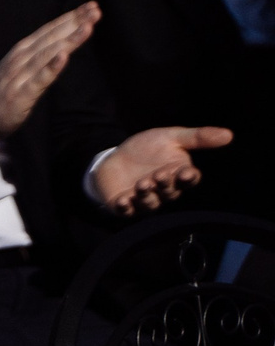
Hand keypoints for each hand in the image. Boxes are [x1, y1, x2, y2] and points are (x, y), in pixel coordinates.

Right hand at [0, 3, 98, 149]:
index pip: (50, 30)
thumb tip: (64, 41)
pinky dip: (51, 67)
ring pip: (48, 54)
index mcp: (23, 51)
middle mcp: (21, 59)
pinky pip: (39, 79)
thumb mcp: (21, 67)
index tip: (91, 6)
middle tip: (95, 10)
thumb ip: (39, 54)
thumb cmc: (5, 91)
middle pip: (52, 38)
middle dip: (75, 23)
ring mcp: (21, 76)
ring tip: (88, 27)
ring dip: (69, 40)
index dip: (71, 17)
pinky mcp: (22, 94)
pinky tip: (64, 57)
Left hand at [95, 125, 233, 214]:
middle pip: (170, 192)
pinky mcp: (124, 205)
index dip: (188, 178)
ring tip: (142, 184)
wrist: (116, 155)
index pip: (189, 180)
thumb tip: (229, 134)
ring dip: (147, 196)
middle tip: (159, 176)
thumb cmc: (148, 147)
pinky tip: (123, 201)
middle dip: (166, 185)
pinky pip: (127, 211)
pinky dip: (125, 207)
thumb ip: (198, 137)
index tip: (185, 173)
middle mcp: (164, 191)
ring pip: (150, 203)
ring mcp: (144, 200)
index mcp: (178, 175)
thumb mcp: (172, 137)